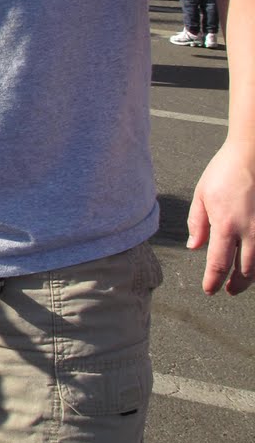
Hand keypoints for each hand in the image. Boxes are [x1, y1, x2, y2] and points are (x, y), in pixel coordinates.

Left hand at [186, 138, 254, 293]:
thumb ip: (197, 223)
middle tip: (229, 290)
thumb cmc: (226, 171)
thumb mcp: (202, 194)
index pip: (219, 264)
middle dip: (237, 284)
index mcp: (226, 225)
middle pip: (246, 270)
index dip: (214, 281)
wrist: (254, 153)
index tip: (210, 289)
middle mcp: (250, 230)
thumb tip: (194, 247)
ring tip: (244, 281)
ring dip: (252, 276)